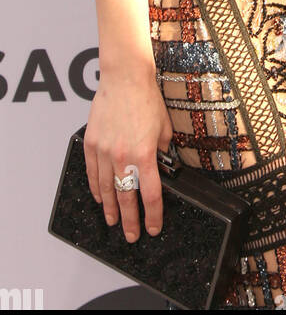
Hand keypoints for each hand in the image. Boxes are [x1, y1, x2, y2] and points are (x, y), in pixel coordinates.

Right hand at [83, 70, 173, 240]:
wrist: (125, 79)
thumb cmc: (146, 99)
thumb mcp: (165, 127)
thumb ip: (164, 150)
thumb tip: (163, 164)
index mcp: (145, 154)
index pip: (150, 195)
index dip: (152, 215)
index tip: (153, 227)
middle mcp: (122, 157)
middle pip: (126, 198)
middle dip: (130, 221)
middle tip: (132, 235)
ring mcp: (104, 152)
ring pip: (106, 190)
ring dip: (110, 209)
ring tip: (113, 222)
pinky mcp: (91, 144)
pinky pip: (92, 174)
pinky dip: (96, 189)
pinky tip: (100, 198)